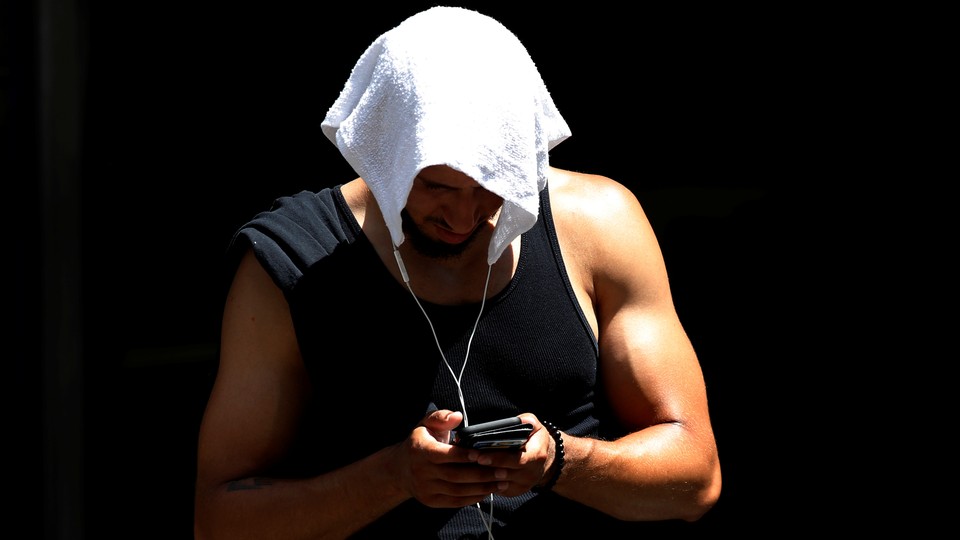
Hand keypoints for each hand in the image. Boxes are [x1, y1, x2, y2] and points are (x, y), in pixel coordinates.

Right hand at [396, 410, 556, 505]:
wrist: (400, 469)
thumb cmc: (420, 442)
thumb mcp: (425, 424)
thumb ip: (441, 417)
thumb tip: (458, 416)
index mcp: (420, 450)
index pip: (444, 455)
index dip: (463, 456)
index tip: (483, 454)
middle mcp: (421, 472)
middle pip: (454, 476)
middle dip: (481, 474)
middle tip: (502, 471)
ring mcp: (426, 489)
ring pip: (457, 491)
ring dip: (481, 488)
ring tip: (501, 482)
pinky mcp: (431, 501)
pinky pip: (455, 501)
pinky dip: (473, 497)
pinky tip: (487, 491)